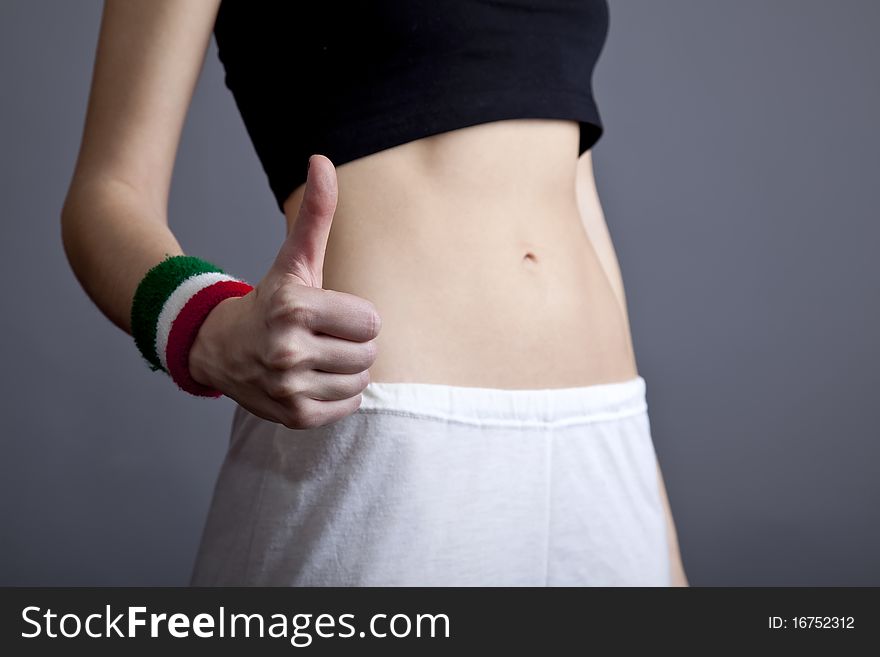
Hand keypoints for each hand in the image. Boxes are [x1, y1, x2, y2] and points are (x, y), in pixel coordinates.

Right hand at [189, 154, 381, 428]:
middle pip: (369, 352)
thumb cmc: (270, 302)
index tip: (328, 313)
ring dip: (346, 369)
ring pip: (361, 380)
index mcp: (293, 306)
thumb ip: (314, 214)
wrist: (219, 349)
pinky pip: (349, 406)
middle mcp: (288, 349)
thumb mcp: (294, 260)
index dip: (355, 315)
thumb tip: (322, 159)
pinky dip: (337, 395)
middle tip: (321, 336)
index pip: (371, 321)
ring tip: (315, 357)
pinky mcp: (294, 416)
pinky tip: (310, 380)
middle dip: (352, 342)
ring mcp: (289, 386)